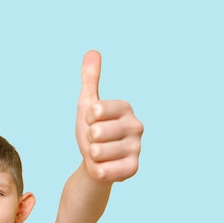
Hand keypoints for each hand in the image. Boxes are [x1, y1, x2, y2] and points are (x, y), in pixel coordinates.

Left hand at [76, 51, 143, 182]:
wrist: (96, 162)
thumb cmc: (92, 131)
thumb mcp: (87, 104)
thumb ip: (90, 79)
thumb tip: (92, 52)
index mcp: (125, 107)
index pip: (95, 109)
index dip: (87, 119)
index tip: (93, 122)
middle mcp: (136, 126)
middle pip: (95, 132)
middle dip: (88, 140)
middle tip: (96, 142)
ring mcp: (137, 148)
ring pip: (97, 151)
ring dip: (92, 156)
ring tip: (100, 154)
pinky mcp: (134, 169)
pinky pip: (105, 170)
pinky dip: (98, 170)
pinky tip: (105, 167)